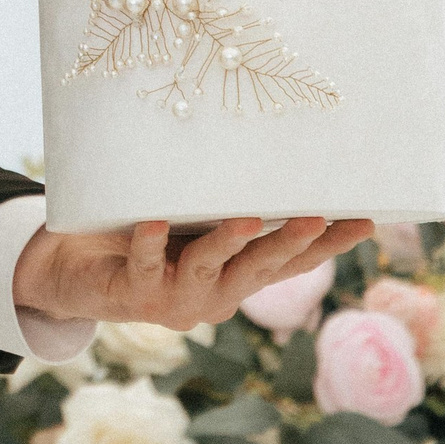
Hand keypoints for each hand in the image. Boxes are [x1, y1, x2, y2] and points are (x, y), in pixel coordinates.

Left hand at [14, 213, 374, 332]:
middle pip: (260, 268)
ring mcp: (175, 299)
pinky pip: (141, 265)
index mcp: (237, 277)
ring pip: (207, 270)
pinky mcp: (132, 294)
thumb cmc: (147, 240)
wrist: (77, 275)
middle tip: (319, 217)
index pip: (291, 262)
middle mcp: (215, 295)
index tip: (367, 219)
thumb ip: (222, 200)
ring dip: (227, 244)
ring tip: (244, 220)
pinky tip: (152, 224)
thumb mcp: (193, 219)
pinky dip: (147, 245)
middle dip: (290, 242)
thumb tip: (261, 144)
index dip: (329, 245)